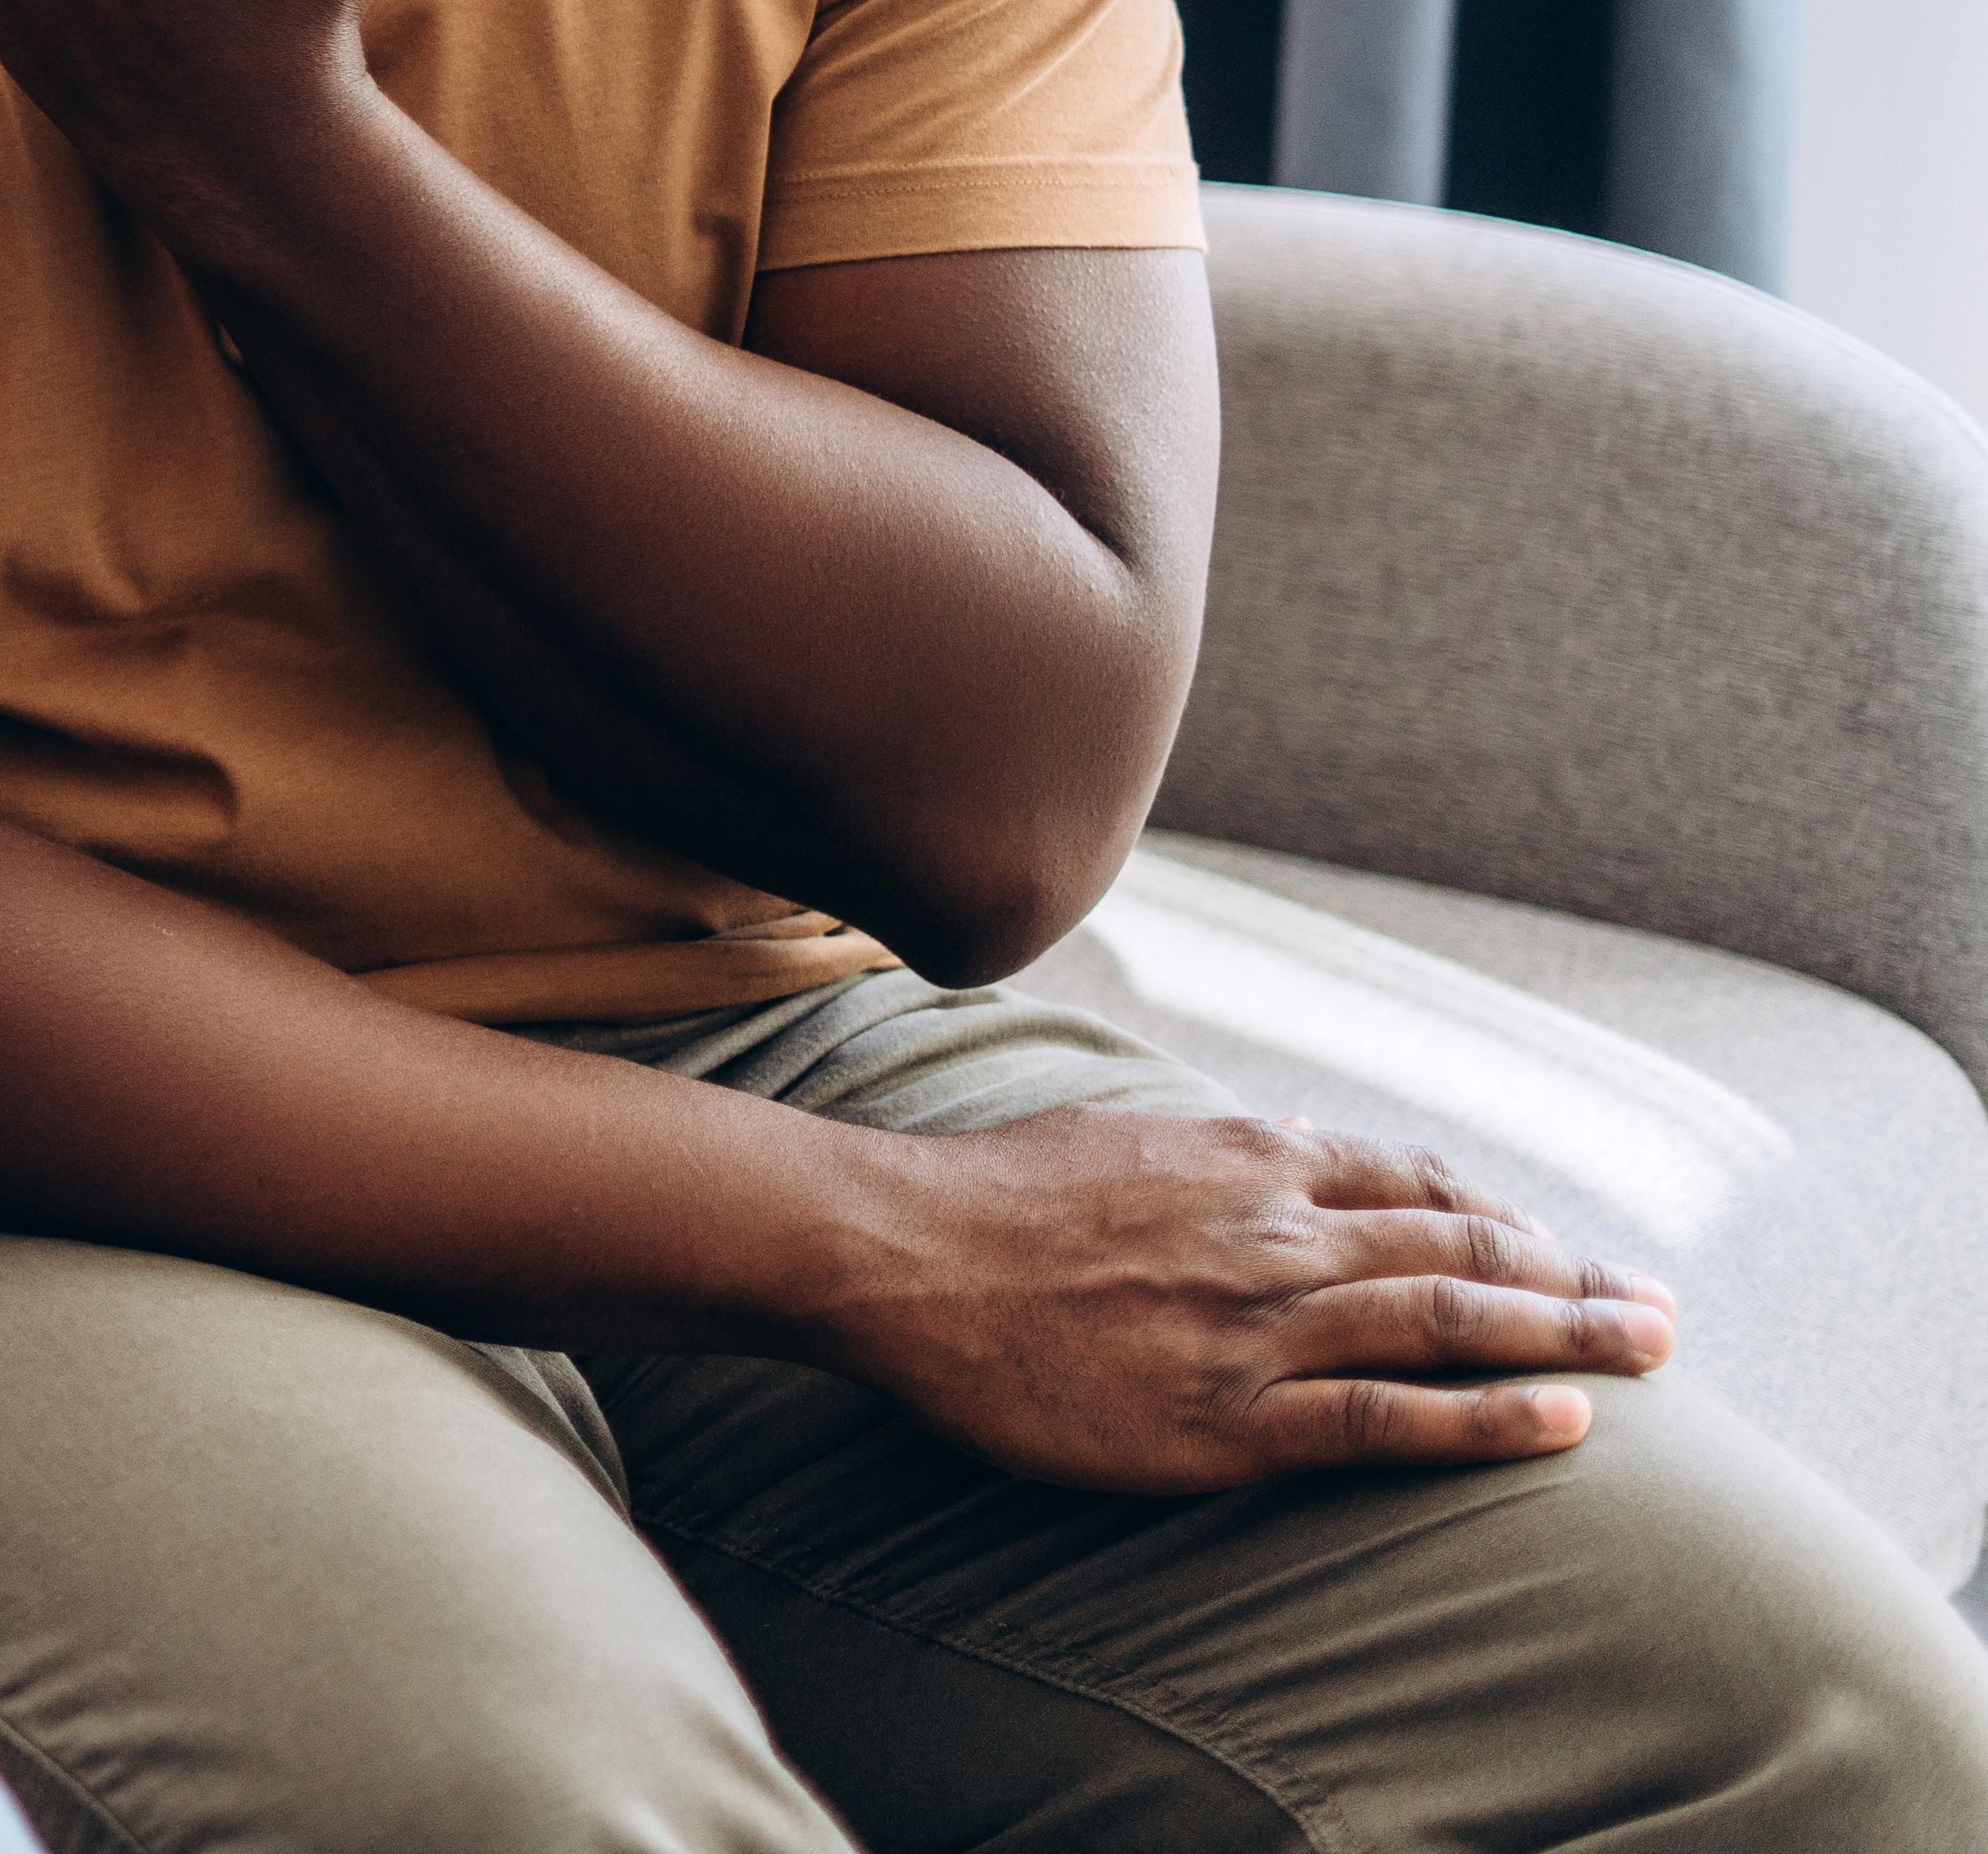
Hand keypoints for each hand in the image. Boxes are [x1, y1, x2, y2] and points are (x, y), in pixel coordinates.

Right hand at [806, 1106, 1677, 1489]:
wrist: (897, 1252)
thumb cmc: (991, 1197)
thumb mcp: (1119, 1134)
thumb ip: (1218, 1146)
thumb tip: (1293, 1139)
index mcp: (1249, 1158)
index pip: (1419, 1183)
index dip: (1507, 1218)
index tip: (1562, 1250)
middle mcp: (1275, 1231)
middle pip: (1463, 1250)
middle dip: (1576, 1278)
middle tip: (1663, 1312)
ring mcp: (1255, 1325)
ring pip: (1449, 1324)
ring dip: (1569, 1338)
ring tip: (1653, 1354)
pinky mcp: (1226, 1419)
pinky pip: (1384, 1418)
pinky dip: (1485, 1421)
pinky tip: (1563, 1426)